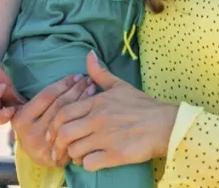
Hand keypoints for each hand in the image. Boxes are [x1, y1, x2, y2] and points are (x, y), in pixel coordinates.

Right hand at [10, 73, 95, 166]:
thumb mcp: (19, 109)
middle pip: (59, 106)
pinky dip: (84, 117)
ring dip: (83, 100)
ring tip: (92, 88)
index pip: (47, 96)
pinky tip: (92, 107)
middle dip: (76, 90)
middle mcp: (30, 134)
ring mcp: (45, 146)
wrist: (38, 153)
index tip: (76, 75)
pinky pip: (74, 132)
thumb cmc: (31, 124)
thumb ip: (10, 90)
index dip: (63, 84)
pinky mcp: (57, 155)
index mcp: (20, 119)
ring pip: (68, 118)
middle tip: (88, 79)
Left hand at [49, 52, 177, 170]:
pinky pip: (89, 163)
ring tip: (78, 155)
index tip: (53, 133)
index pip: (63, 112)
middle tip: (59, 150)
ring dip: (73, 155)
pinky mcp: (115, 154)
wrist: (165, 124)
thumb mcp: (119, 85)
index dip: (53, 125)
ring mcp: (106, 137)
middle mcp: (98, 119)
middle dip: (58, 143)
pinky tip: (92, 161)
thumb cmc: (142, 105)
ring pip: (74, 150)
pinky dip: (87, 164)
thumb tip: (88, 54)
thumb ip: (99, 72)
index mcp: (97, 102)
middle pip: (64, 133)